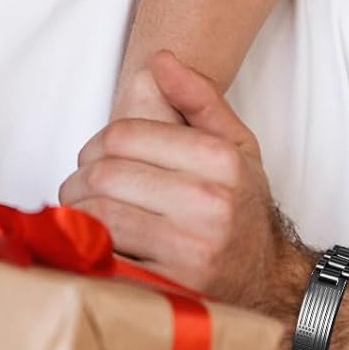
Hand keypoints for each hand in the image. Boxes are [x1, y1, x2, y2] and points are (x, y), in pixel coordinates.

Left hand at [61, 52, 311, 319]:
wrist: (271, 283)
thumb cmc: (242, 208)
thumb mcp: (235, 145)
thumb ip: (198, 97)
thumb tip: (161, 60)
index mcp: (220, 159)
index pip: (123, 135)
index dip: (96, 144)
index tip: (95, 158)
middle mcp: (209, 202)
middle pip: (105, 175)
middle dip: (79, 180)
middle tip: (81, 188)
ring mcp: (192, 250)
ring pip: (100, 215)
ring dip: (77, 214)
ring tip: (83, 214)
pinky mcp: (173, 290)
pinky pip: (107, 258)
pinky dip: (91, 249)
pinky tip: (97, 244)